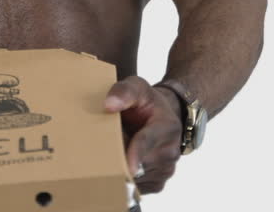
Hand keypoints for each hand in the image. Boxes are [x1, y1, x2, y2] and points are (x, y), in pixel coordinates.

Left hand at [103, 75, 183, 193]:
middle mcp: (170, 152)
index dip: (136, 153)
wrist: (164, 118)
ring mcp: (165, 171)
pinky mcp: (157, 184)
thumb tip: (108, 105)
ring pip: (134, 177)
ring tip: (118, 149)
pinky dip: (125, 177)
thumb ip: (124, 91)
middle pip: (137, 163)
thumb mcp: (138, 88)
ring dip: (121, 167)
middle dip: (117, 157)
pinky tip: (125, 161)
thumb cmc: (148, 104)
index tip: (128, 167)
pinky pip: (136, 187)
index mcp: (167, 127)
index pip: (147, 141)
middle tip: (103, 145)